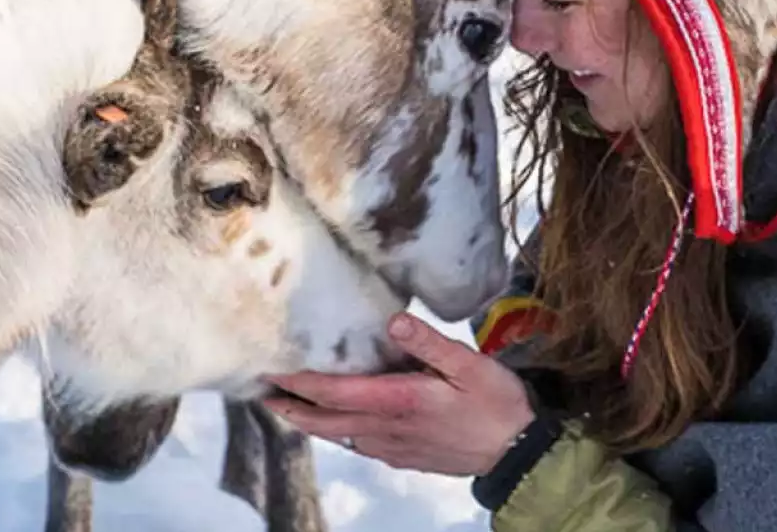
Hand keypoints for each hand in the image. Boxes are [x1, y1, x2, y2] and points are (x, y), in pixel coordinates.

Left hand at [260, 312, 536, 476]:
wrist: (518, 453)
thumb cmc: (497, 404)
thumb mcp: (471, 365)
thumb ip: (430, 343)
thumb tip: (393, 322)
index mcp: (398, 401)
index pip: (334, 392)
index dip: (298, 381)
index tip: (270, 366)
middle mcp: (386, 427)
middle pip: (323, 420)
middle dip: (288, 405)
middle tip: (259, 389)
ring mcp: (391, 446)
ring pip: (337, 434)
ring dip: (307, 418)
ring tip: (283, 401)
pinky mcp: (401, 455)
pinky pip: (356, 443)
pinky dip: (334, 429)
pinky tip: (331, 418)